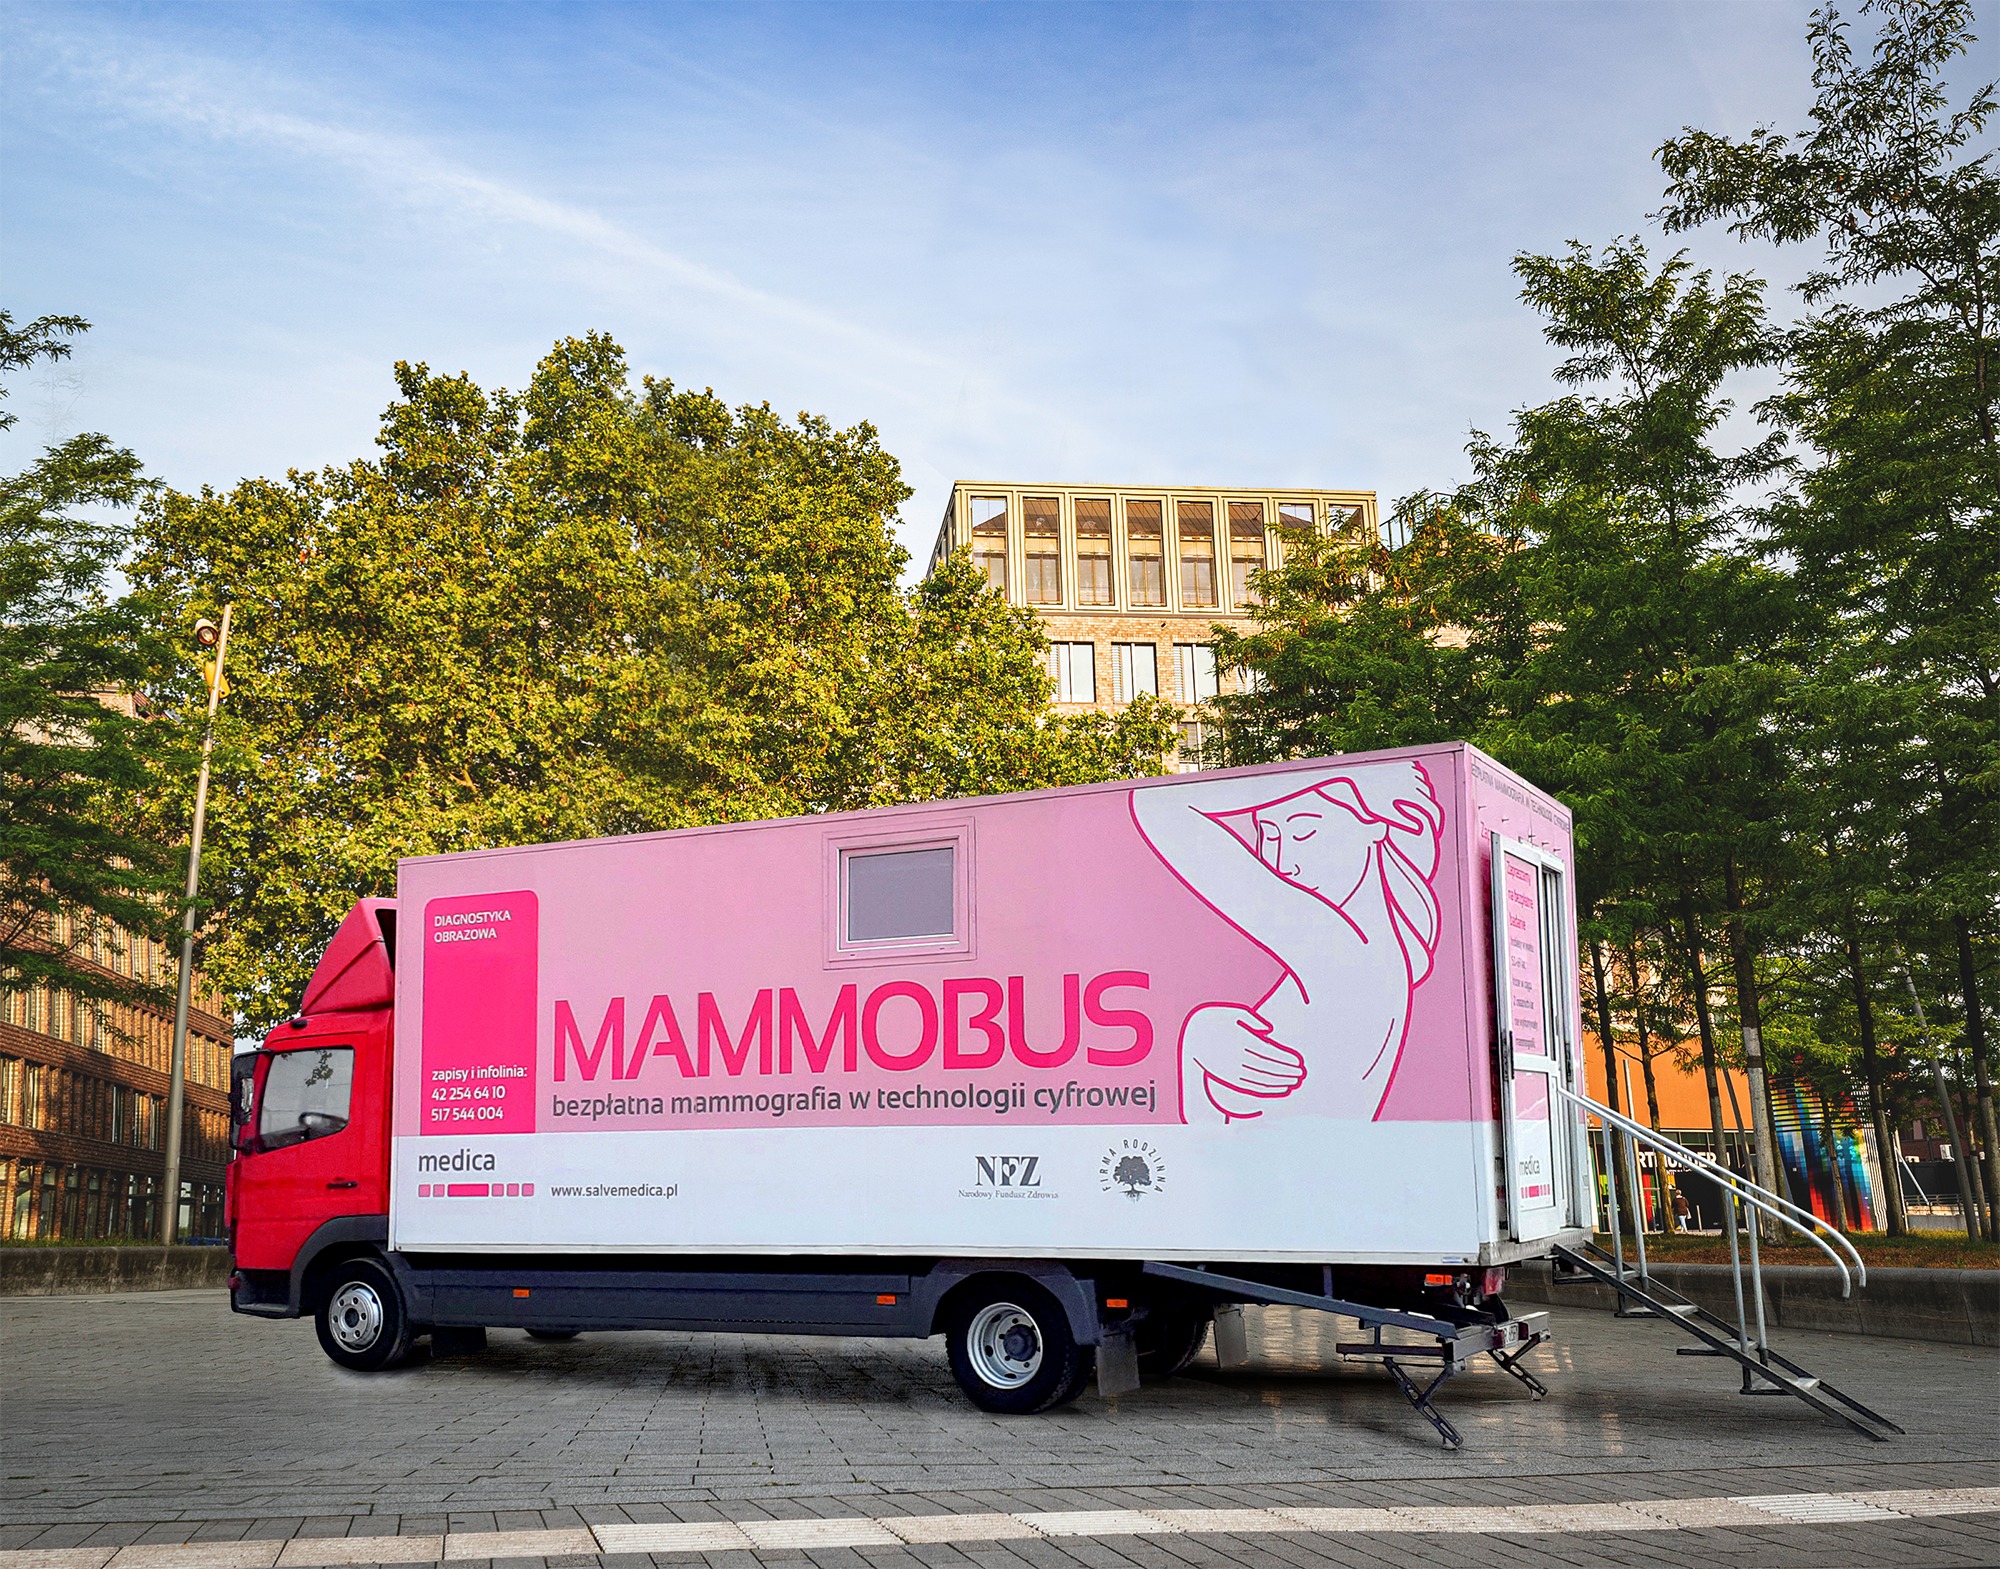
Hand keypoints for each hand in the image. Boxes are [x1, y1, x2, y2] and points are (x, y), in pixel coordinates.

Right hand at [1182, 1004, 1305, 1121]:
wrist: (1190, 1036)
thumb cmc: (1215, 1019)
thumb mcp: (1232, 1012)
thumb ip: (1252, 1018)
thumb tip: (1269, 1029)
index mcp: (1238, 1039)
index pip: (1267, 1052)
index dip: (1285, 1058)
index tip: (1299, 1062)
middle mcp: (1235, 1056)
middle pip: (1266, 1067)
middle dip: (1286, 1072)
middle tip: (1301, 1073)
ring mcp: (1231, 1069)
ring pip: (1260, 1079)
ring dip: (1280, 1082)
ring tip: (1295, 1081)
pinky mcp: (1228, 1078)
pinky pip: (1251, 1087)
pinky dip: (1268, 1089)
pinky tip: (1281, 1088)